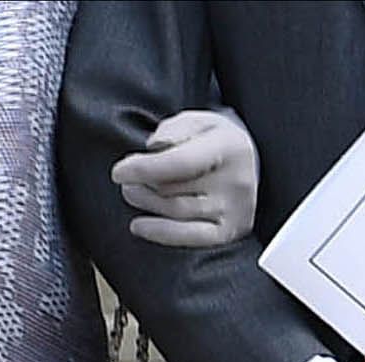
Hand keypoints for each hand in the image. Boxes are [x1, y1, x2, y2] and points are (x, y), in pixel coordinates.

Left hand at [115, 108, 258, 248]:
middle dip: (143, 183)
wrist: (245, 166)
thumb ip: (176, 128)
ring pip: (173, 211)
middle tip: (131, 179)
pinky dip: (159, 232)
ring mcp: (235, 209)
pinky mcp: (227, 231)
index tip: (119, 172)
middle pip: (170, 188)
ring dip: (145, 202)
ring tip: (133, 192)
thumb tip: (156, 145)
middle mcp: (237, 179)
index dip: (144, 169)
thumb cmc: (209, 142)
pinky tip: (137, 225)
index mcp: (231, 146)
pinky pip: (187, 237)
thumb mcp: (197, 123)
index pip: (181, 162)